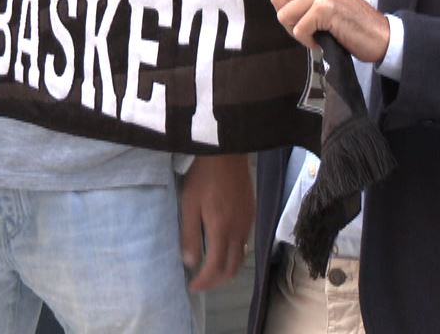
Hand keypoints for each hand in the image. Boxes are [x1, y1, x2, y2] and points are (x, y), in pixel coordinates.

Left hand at [179, 153, 251, 290]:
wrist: (227, 152)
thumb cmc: (203, 176)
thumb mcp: (189, 204)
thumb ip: (189, 234)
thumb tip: (190, 263)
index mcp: (221, 230)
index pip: (215, 267)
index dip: (204, 282)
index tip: (192, 286)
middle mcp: (238, 231)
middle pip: (232, 268)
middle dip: (216, 281)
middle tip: (200, 282)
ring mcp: (247, 223)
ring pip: (241, 258)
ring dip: (226, 270)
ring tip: (210, 270)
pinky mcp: (251, 214)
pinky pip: (245, 244)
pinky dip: (234, 256)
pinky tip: (222, 249)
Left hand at [266, 0, 391, 62]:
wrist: (378, 34)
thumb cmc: (348, 17)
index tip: (296, 9)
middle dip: (287, 17)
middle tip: (307, 24)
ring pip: (284, 15)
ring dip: (297, 30)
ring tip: (316, 30)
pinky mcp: (325, 8)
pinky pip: (298, 30)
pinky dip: (308, 40)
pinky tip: (322, 37)